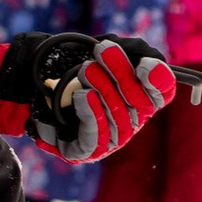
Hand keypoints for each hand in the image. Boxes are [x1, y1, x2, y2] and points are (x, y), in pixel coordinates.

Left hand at [0, 32, 176, 163]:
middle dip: (121, 73)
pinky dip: (91, 113)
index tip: (144, 64)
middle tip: (102, 51)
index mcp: (142, 100)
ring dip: (102, 88)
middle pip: (139, 102)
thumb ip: (129, 53)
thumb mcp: (104, 59)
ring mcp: (112, 139)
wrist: (39, 95)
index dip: (159, 80)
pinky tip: (83, 96)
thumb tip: (144, 55)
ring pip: (117, 116)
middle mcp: (132, 121)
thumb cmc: (76, 76)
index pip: (162, 93)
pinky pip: (95, 136)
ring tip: (86, 69)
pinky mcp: (87, 151)